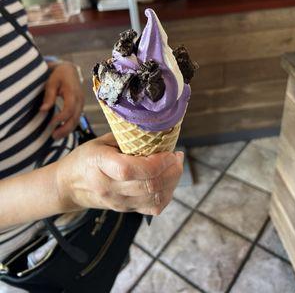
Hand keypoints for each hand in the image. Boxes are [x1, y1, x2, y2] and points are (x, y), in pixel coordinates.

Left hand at [40, 62, 83, 139]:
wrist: (70, 71)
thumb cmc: (58, 76)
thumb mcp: (51, 82)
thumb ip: (48, 96)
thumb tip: (43, 110)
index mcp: (73, 92)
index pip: (69, 109)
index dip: (61, 118)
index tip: (50, 124)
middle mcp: (80, 99)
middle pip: (75, 117)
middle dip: (65, 128)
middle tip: (53, 136)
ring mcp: (81, 104)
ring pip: (77, 120)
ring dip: (67, 130)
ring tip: (55, 137)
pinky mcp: (80, 107)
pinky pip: (76, 118)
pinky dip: (70, 126)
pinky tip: (61, 132)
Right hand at [56, 133, 183, 215]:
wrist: (69, 185)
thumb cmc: (86, 158)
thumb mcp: (101, 141)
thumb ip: (127, 138)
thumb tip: (157, 132)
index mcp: (99, 164)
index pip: (131, 170)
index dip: (156, 162)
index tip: (170, 152)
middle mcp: (109, 188)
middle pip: (148, 186)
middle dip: (171, 171)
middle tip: (177, 157)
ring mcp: (118, 202)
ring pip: (154, 199)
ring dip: (172, 183)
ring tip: (175, 167)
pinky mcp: (125, 210)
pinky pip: (153, 208)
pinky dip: (166, 195)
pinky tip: (168, 182)